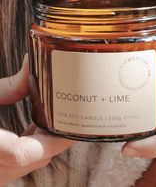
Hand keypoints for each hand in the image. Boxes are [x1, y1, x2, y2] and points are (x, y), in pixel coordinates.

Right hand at [0, 55, 74, 185]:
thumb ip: (9, 87)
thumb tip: (33, 65)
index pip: (25, 154)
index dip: (53, 143)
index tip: (70, 131)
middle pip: (35, 160)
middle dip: (55, 140)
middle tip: (66, 119)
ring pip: (28, 165)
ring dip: (44, 145)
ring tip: (50, 122)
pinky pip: (18, 165)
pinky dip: (31, 149)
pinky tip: (32, 131)